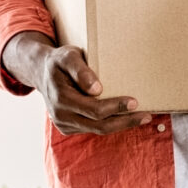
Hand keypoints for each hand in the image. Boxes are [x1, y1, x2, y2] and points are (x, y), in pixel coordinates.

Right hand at [4, 32, 152, 136]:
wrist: (42, 72)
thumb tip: (97, 89)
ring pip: (97, 130)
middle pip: (99, 126)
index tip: (134, 101)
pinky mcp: (68, 128)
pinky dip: (110, 124)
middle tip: (146, 115)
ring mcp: (64, 124)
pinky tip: (124, 118)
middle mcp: (61, 116)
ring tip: (141, 118)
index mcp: (61, 99)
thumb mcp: (67, 56)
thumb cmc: (59, 61)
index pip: (94, 110)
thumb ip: (80, 70)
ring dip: (121, 125)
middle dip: (124, 121)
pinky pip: (92, 129)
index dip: (116, 108)